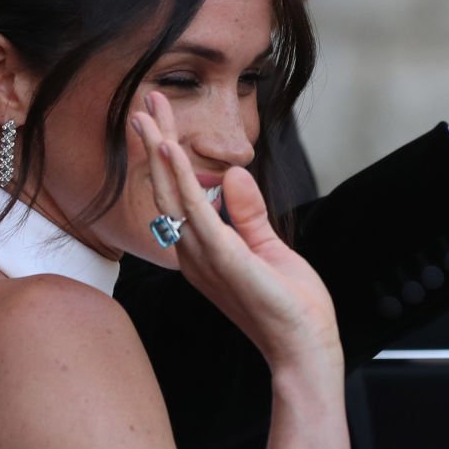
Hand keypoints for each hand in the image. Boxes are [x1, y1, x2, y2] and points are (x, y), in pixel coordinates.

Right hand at [131, 92, 340, 370]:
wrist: (303, 347)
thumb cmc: (288, 306)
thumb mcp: (268, 248)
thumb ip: (247, 213)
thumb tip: (232, 174)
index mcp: (202, 250)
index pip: (178, 194)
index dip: (167, 155)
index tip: (160, 119)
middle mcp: (192, 252)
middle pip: (166, 188)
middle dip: (155, 142)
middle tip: (144, 101)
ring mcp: (202, 256)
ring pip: (172, 193)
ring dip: (158, 149)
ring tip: (147, 113)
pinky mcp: (220, 258)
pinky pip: (193, 209)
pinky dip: (178, 176)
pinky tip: (167, 148)